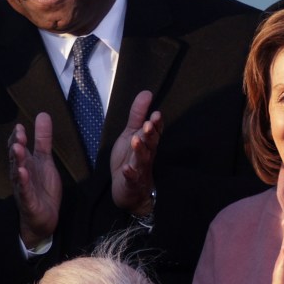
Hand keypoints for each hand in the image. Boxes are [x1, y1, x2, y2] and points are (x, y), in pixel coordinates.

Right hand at [10, 113, 60, 249]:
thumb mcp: (45, 161)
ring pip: (18, 173)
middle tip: (19, 134)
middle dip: (17, 145)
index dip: (18, 138)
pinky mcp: (28, 202)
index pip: (17, 148)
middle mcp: (20, 175)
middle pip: (16, 158)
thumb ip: (43, 139)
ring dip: (17, 160)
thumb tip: (42, 115)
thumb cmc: (42, 189)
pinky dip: (23, 182)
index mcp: (25, 164)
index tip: (20, 126)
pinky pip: (24, 191)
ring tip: (18, 148)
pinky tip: (22, 173)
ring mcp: (23, 188)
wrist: (44, 219)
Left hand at [108, 89, 160, 215]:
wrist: (128, 190)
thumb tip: (147, 92)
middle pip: (150, 145)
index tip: (156, 115)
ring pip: (141, 159)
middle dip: (150, 135)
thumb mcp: (131, 133)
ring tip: (136, 140)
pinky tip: (127, 169)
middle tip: (148, 125)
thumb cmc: (130, 159)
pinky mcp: (131, 183)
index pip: (154, 133)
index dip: (156, 125)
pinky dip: (130, 174)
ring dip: (140, 150)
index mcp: (147, 144)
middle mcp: (146, 155)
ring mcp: (139, 170)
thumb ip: (138, 114)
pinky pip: (132, 178)